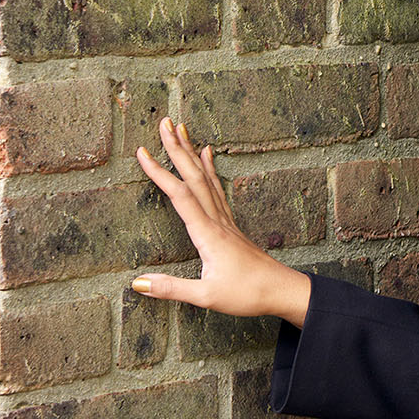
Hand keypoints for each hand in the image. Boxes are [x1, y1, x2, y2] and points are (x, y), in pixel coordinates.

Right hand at [132, 117, 311, 327]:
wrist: (281, 290)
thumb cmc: (247, 294)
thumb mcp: (206, 296)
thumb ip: (172, 288)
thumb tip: (137, 283)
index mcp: (207, 234)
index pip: (180, 196)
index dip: (159, 173)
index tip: (142, 152)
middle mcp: (216, 220)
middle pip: (193, 177)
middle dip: (177, 148)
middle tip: (165, 122)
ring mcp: (225, 220)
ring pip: (205, 179)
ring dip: (191, 153)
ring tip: (182, 128)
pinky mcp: (231, 225)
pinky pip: (217, 189)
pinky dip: (209, 169)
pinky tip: (207, 155)